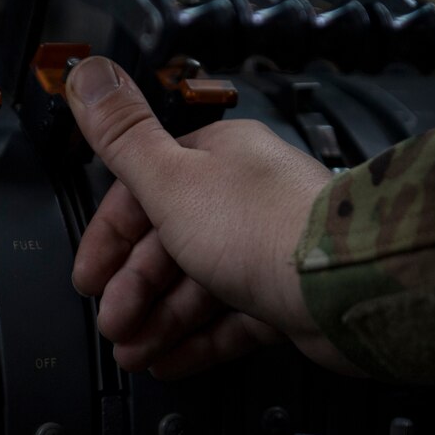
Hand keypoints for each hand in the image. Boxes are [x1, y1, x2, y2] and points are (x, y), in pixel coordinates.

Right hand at [65, 56, 360, 377]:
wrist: (345, 285)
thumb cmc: (265, 227)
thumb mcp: (170, 178)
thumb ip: (123, 134)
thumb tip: (89, 74)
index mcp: (217, 160)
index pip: (144, 195)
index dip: (109, 239)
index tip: (89, 277)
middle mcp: (243, 200)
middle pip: (170, 246)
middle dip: (133, 291)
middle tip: (114, 323)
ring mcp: (266, 249)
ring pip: (198, 287)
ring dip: (159, 321)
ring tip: (134, 352)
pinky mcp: (286, 295)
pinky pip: (231, 319)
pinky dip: (198, 340)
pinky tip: (171, 360)